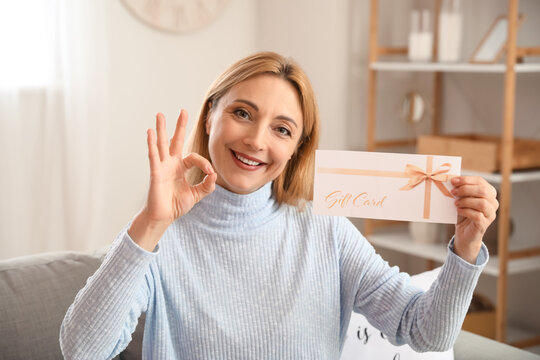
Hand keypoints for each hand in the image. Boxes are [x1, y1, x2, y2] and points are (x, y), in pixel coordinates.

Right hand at [128, 110, 216, 250]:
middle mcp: (171, 164)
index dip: (204, 164)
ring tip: (159, 115)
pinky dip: (152, 144)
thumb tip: (215, 175)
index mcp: (181, 168)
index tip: (210, 173)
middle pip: (176, 141)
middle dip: (180, 126)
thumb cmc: (176, 205)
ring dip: (161, 129)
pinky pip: (153, 155)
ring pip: (162, 144)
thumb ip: (207, 186)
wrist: (164, 217)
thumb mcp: (196, 195)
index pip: (194, 158)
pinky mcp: (155, 172)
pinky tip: (150, 132)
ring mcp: (162, 166)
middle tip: (183, 111)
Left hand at [451, 176, 498, 263]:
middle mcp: (493, 202)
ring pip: (482, 203)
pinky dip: (466, 211)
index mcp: (488, 192)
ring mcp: (490, 214)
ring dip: (466, 201)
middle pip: (483, 191)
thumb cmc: (463, 213)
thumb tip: (451, 180)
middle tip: (453, 192)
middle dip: (466, 189)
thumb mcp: (461, 199)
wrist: (464, 232)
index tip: (453, 181)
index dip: (466, 180)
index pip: (480, 181)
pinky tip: (458, 211)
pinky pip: (477, 215)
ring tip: (456, 203)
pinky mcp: (485, 224)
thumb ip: (460, 189)